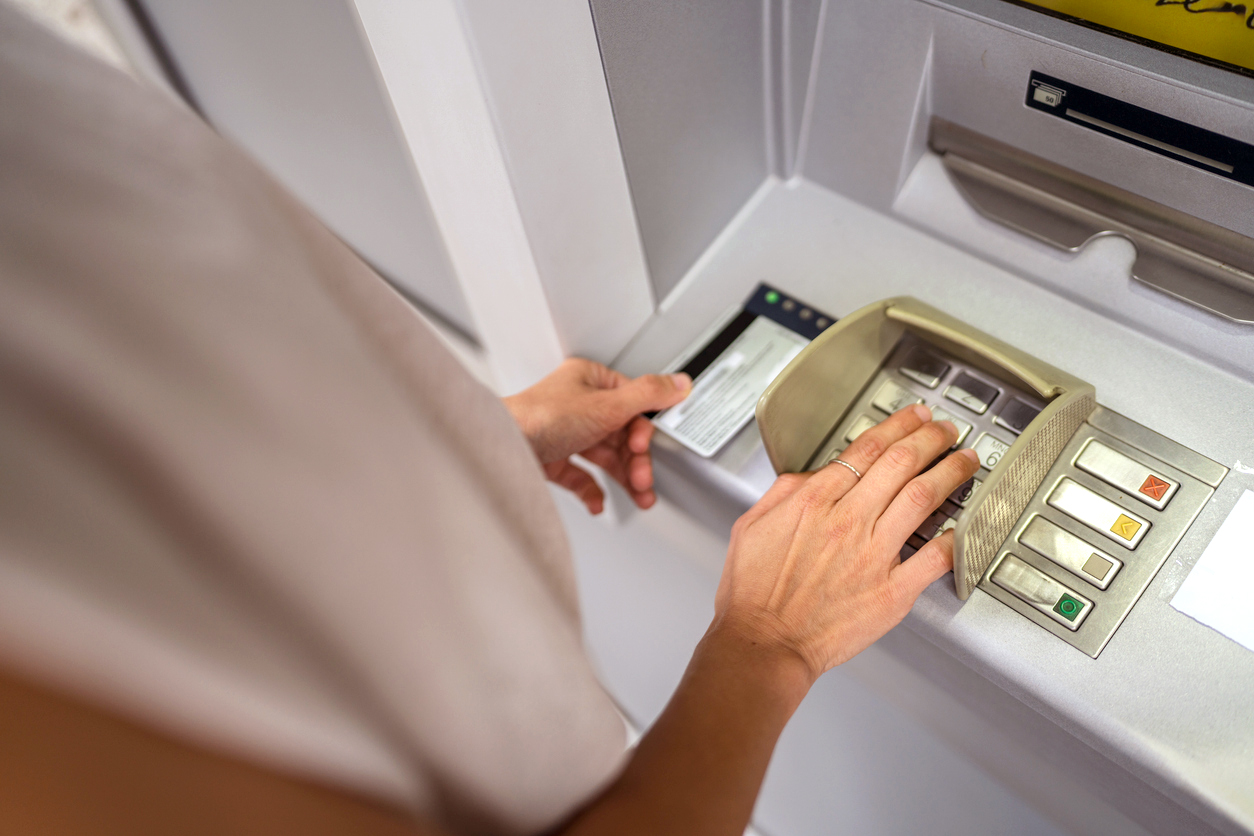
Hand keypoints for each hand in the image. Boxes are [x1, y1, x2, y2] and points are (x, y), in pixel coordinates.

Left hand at [505, 358, 691, 513]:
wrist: (503, 447)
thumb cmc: (541, 418)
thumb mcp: (607, 404)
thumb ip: (648, 395)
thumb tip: (679, 383)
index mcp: (589, 382)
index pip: (631, 403)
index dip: (643, 430)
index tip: (648, 448)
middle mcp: (576, 405)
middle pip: (621, 435)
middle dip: (637, 462)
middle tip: (644, 478)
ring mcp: (564, 434)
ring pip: (604, 457)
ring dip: (624, 479)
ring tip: (639, 496)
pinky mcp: (552, 459)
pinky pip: (581, 476)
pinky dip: (593, 490)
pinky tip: (599, 501)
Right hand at [712, 404, 980, 680]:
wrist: (763, 643)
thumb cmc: (753, 595)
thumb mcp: (751, 526)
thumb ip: (784, 493)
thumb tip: (810, 476)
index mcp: (814, 501)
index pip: (866, 449)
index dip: (897, 427)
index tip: (913, 418)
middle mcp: (848, 521)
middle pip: (901, 463)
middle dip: (930, 438)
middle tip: (946, 430)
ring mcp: (873, 555)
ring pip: (923, 498)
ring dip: (950, 473)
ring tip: (965, 462)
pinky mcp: (891, 591)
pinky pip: (934, 558)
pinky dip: (954, 538)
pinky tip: (965, 526)